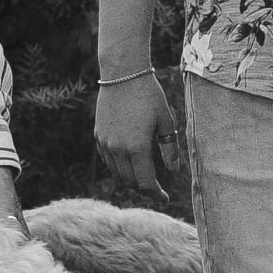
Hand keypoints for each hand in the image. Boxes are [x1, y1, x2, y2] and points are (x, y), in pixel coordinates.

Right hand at [96, 71, 181, 198]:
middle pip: (130, 182)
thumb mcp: (166, 121)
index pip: (146, 183)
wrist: (122, 74)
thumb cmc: (149, 95)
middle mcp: (118, 149)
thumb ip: (170, 149)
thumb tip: (174, 171)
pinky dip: (119, 168)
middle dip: (144, 189)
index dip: (156, 194)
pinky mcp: (98, 136)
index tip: (165, 198)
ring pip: (117, 173)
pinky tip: (129, 165)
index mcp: (137, 147)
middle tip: (156, 190)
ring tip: (144, 179)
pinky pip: (108, 161)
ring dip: (130, 180)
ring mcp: (105, 143)